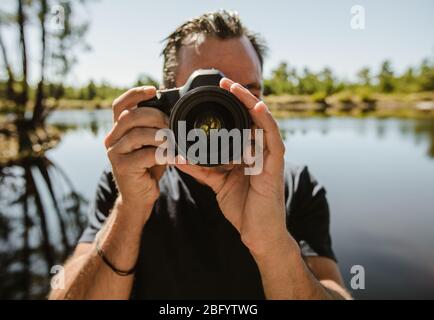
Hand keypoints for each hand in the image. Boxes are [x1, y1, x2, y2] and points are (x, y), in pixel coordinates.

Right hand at [105, 86, 168, 221]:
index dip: (135, 94)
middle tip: (172, 125)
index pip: (120, 105)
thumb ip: (155, 127)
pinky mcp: (122, 167)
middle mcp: (112, 139)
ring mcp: (114, 153)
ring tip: (174, 142)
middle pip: (131, 117)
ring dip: (161, 136)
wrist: (140, 196)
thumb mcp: (152, 143)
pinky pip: (146, 154)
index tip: (153, 90)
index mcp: (118, 130)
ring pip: (138, 134)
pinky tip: (176, 157)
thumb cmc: (149, 167)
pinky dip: (165, 154)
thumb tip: (172, 108)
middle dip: (156, 117)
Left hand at [175, 78, 288, 254]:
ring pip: (263, 122)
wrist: (257, 233)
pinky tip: (256, 107)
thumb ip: (199, 168)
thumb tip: (176, 156)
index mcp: (249, 152)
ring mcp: (269, 157)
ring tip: (235, 87)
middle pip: (253, 117)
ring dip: (249, 102)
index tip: (216, 90)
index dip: (232, 104)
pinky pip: (273, 139)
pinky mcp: (275, 167)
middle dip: (240, 97)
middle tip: (224, 81)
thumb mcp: (216, 182)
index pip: (242, 122)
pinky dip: (265, 122)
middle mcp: (260, 150)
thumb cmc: (242, 207)